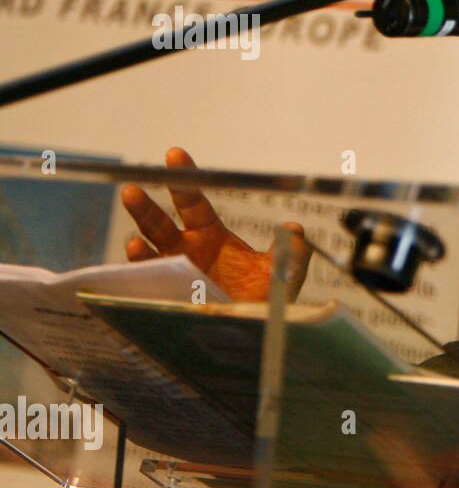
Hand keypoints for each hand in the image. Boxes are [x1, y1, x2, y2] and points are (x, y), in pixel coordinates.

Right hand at [121, 147, 310, 301]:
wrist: (253, 332)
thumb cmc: (262, 301)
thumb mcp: (281, 273)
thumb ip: (291, 251)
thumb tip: (296, 229)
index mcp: (211, 237)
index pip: (194, 202)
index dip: (185, 179)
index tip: (174, 155)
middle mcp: (187, 251)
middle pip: (160, 223)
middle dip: (145, 206)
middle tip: (133, 187)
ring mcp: (173, 274)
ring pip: (148, 249)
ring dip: (138, 236)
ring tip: (135, 232)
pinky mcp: (166, 296)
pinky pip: (148, 281)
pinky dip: (141, 269)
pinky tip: (138, 254)